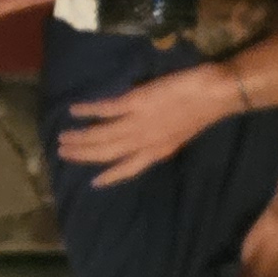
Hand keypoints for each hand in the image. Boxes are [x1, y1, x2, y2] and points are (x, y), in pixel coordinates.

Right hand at [56, 60, 244, 184]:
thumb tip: (144, 134)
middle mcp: (144, 142)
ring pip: (101, 136)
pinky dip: (87, 111)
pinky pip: (105, 110)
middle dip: (84, 155)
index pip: (129, 169)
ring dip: (79, 138)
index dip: (110, 177)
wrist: (215, 93)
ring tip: (62, 138)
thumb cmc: (203, 109)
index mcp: (158, 151)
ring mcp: (138, 123)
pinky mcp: (135, 103)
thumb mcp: (182, 132)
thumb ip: (161, 138)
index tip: (94, 182)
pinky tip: (73, 110)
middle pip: (107, 154)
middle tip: (63, 153)